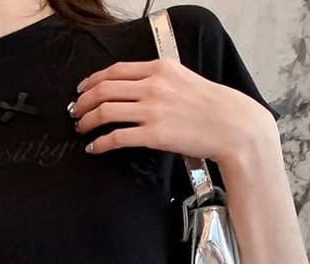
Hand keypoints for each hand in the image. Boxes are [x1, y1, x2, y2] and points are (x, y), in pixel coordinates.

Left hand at [68, 59, 274, 162]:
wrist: (234, 126)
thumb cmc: (214, 106)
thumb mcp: (186, 79)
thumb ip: (160, 79)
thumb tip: (134, 88)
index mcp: (160, 69)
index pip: (115, 70)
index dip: (92, 80)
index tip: (82, 89)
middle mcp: (153, 86)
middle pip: (103, 89)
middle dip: (83, 102)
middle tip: (75, 112)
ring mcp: (152, 110)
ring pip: (105, 111)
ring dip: (87, 121)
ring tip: (81, 129)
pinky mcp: (154, 134)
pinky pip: (116, 137)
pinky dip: (100, 143)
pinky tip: (94, 148)